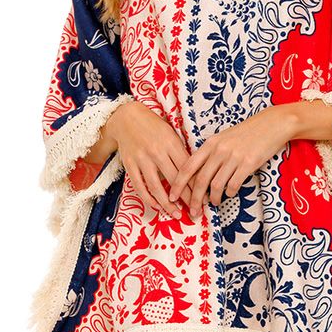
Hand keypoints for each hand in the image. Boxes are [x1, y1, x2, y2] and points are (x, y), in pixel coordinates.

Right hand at [109, 100, 197, 217]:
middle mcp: (157, 152)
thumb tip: (196, 175)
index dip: (197, 186)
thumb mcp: (172, 134)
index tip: (204, 198)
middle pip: (175, 180)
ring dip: (167, 204)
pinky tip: (157, 207)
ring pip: (156, 187)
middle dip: (187, 198)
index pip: (187, 170)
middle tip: (196, 211)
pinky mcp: (129, 165)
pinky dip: (148, 199)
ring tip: (177, 214)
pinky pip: (139, 186)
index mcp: (171, 143)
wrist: (127, 117)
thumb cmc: (154, 126)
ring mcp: (142, 159)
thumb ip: (181, 153)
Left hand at [168, 106, 292, 217]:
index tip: (172, 197)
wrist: (271, 124)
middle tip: (193, 212)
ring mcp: (234, 157)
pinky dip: (230, 193)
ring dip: (214, 199)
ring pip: (216, 185)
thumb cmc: (246, 133)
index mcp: (210, 144)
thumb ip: (210, 154)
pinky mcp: (248, 164)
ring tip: (214, 203)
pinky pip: (234, 184)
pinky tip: (230, 193)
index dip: (178, 184)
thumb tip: (198, 175)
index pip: (188, 166)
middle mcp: (219, 150)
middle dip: (194, 200)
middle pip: (200, 180)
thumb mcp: (223, 138)